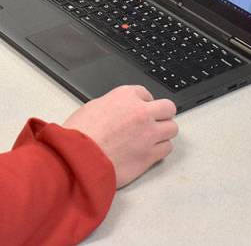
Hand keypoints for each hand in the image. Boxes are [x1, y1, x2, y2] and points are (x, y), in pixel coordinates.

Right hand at [63, 85, 177, 187]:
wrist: (79, 157)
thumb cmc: (79, 134)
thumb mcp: (93, 107)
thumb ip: (113, 105)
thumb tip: (120, 111)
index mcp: (125, 96)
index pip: (146, 93)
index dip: (143, 102)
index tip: (141, 108)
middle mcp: (141, 112)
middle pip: (168, 108)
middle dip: (162, 114)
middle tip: (154, 122)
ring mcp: (149, 133)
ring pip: (172, 128)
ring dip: (163, 132)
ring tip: (152, 138)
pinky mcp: (150, 155)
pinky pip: (167, 148)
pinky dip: (160, 149)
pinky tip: (149, 150)